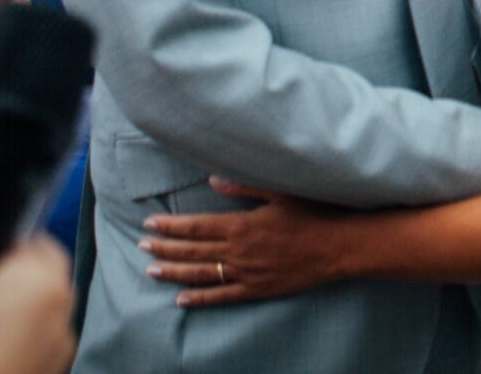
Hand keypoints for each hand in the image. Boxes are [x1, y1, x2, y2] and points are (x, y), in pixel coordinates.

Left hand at [143, 178, 345, 306]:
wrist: (339, 246)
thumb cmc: (314, 214)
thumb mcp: (282, 192)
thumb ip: (246, 186)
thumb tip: (214, 179)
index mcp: (243, 225)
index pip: (196, 227)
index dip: (171, 226)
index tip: (149, 223)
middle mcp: (239, 252)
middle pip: (193, 251)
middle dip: (164, 248)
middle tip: (141, 245)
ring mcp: (247, 273)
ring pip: (201, 275)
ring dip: (174, 272)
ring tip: (151, 270)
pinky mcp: (258, 289)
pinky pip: (222, 297)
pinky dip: (200, 299)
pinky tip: (181, 300)